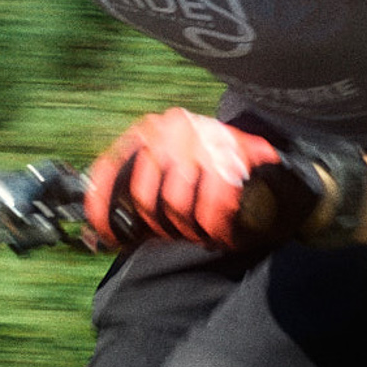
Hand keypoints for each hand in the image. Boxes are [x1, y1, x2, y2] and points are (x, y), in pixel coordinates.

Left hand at [84, 108, 334, 251]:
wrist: (270, 167)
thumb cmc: (210, 177)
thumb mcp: (170, 178)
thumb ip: (135, 200)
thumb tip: (96, 239)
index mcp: (146, 132)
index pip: (110, 171)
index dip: (103, 209)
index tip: (106, 236)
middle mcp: (169, 127)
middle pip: (145, 194)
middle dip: (160, 225)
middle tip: (177, 235)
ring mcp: (201, 136)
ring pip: (178, 201)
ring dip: (189, 228)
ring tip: (199, 233)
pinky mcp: (234, 151)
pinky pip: (213, 202)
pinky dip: (215, 225)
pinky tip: (220, 233)